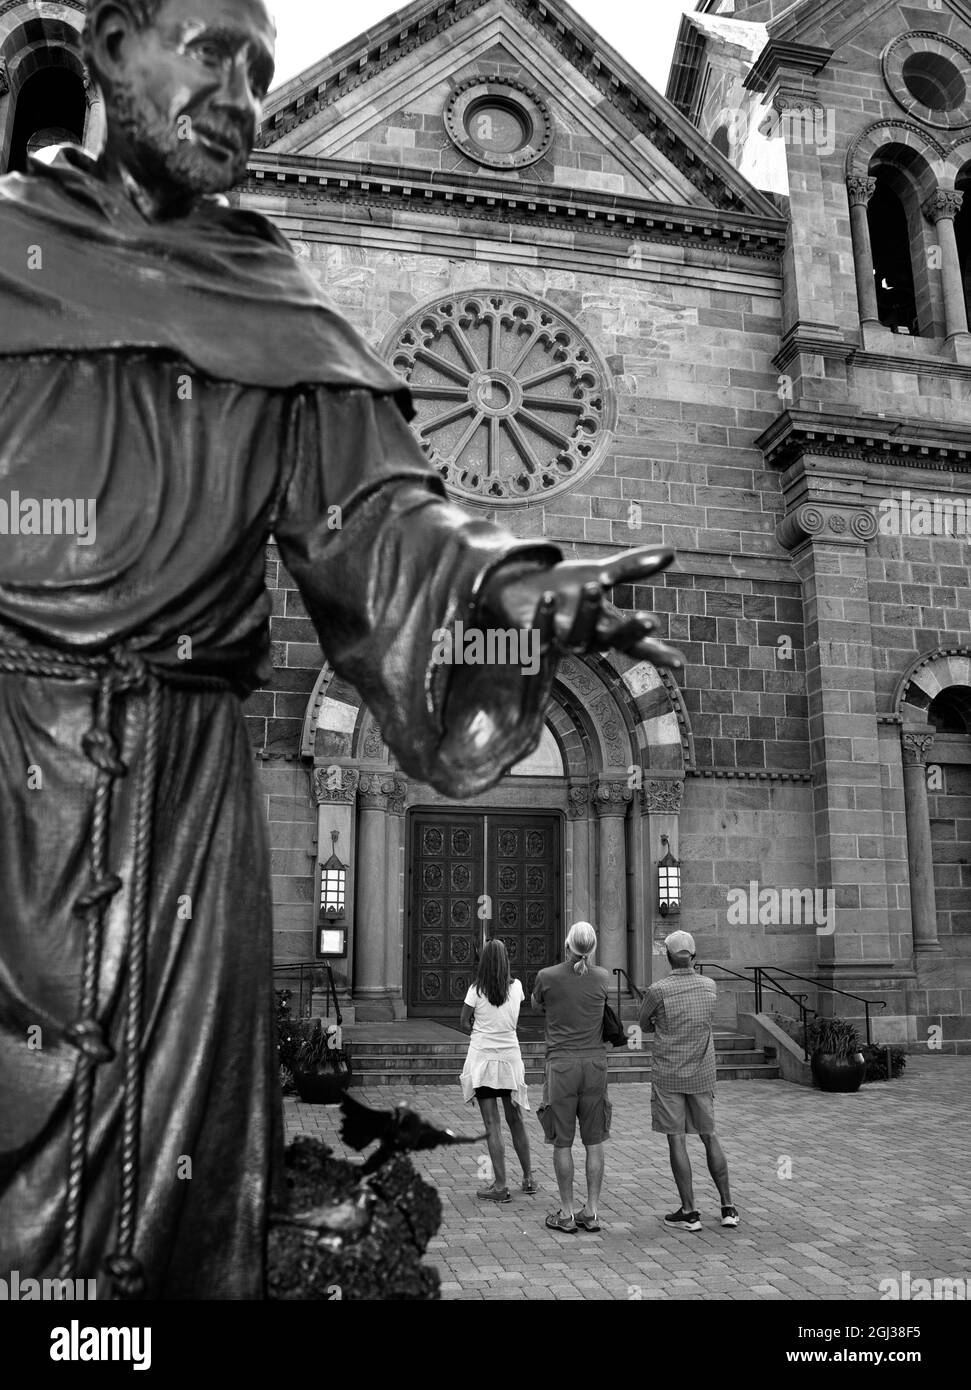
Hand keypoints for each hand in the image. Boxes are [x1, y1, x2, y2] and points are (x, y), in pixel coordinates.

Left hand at [481, 546, 682, 669]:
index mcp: (606, 628)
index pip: (636, 644)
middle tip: (650, 620)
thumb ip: (632, 567)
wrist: (518, 591)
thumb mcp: (601, 573)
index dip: (657, 653)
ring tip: (595, 585)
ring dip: (586, 613)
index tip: (680, 662)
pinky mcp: (532, 635)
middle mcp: (587, 639)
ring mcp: (559, 639)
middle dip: (630, 632)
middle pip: (612, 642)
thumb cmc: (566, 587)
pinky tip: (547, 598)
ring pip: (577, 637)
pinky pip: (539, 632)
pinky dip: (544, 617)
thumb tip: (672, 551)